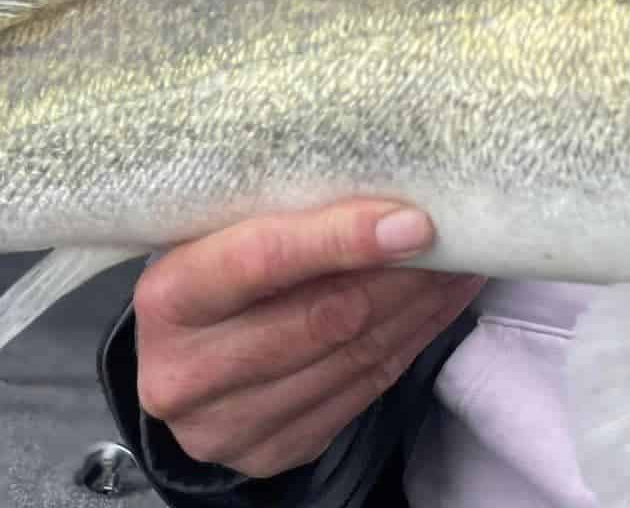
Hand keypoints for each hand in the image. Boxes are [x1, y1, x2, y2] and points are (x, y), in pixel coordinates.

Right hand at [132, 199, 484, 477]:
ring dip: (420, 308)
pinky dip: (411, 342)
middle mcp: (186, 371)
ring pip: (354, 358)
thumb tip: (390, 177)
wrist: (185, 359)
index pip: (260, 260)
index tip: (414, 222)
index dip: (341, 239)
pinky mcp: (271, 452)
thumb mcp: (221, 233)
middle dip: (402, 275)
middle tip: (458, 236)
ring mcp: (226, 424)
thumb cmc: (214, 273)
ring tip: (462, 265)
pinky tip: (439, 306)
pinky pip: (364, 391)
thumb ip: (282, 211)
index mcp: (167, 298)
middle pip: (322, 317)